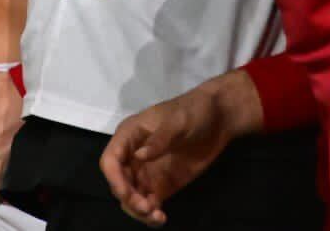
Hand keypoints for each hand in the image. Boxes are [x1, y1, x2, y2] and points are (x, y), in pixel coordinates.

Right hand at [101, 70, 263, 225]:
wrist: (219, 118)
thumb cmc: (195, 111)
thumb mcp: (178, 121)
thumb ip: (160, 139)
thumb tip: (139, 157)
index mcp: (130, 134)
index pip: (110, 160)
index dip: (114, 179)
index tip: (128, 195)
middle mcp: (133, 155)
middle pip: (118, 183)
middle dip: (129, 199)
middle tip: (148, 208)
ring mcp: (147, 171)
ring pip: (131, 197)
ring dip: (138, 211)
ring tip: (157, 216)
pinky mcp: (161, 184)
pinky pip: (148, 203)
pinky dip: (150, 214)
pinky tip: (162, 218)